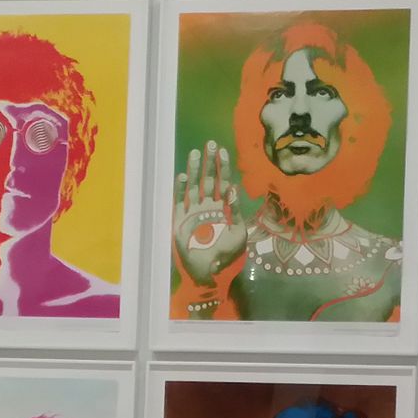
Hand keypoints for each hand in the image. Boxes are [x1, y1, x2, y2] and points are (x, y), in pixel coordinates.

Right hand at [171, 141, 246, 308]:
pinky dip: (180, 189)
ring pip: (193, 186)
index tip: (223, 151)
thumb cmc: (226, 256)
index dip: (223, 167)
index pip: (223, 182)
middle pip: (207, 180)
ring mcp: (193, 212)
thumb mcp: (238, 233)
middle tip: (209, 144)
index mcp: (222, 208)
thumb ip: (235, 211)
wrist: (208, 274)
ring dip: (194, 170)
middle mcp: (207, 206)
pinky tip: (182, 176)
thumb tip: (233, 188)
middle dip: (208, 162)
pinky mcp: (180, 221)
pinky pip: (179, 201)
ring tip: (195, 153)